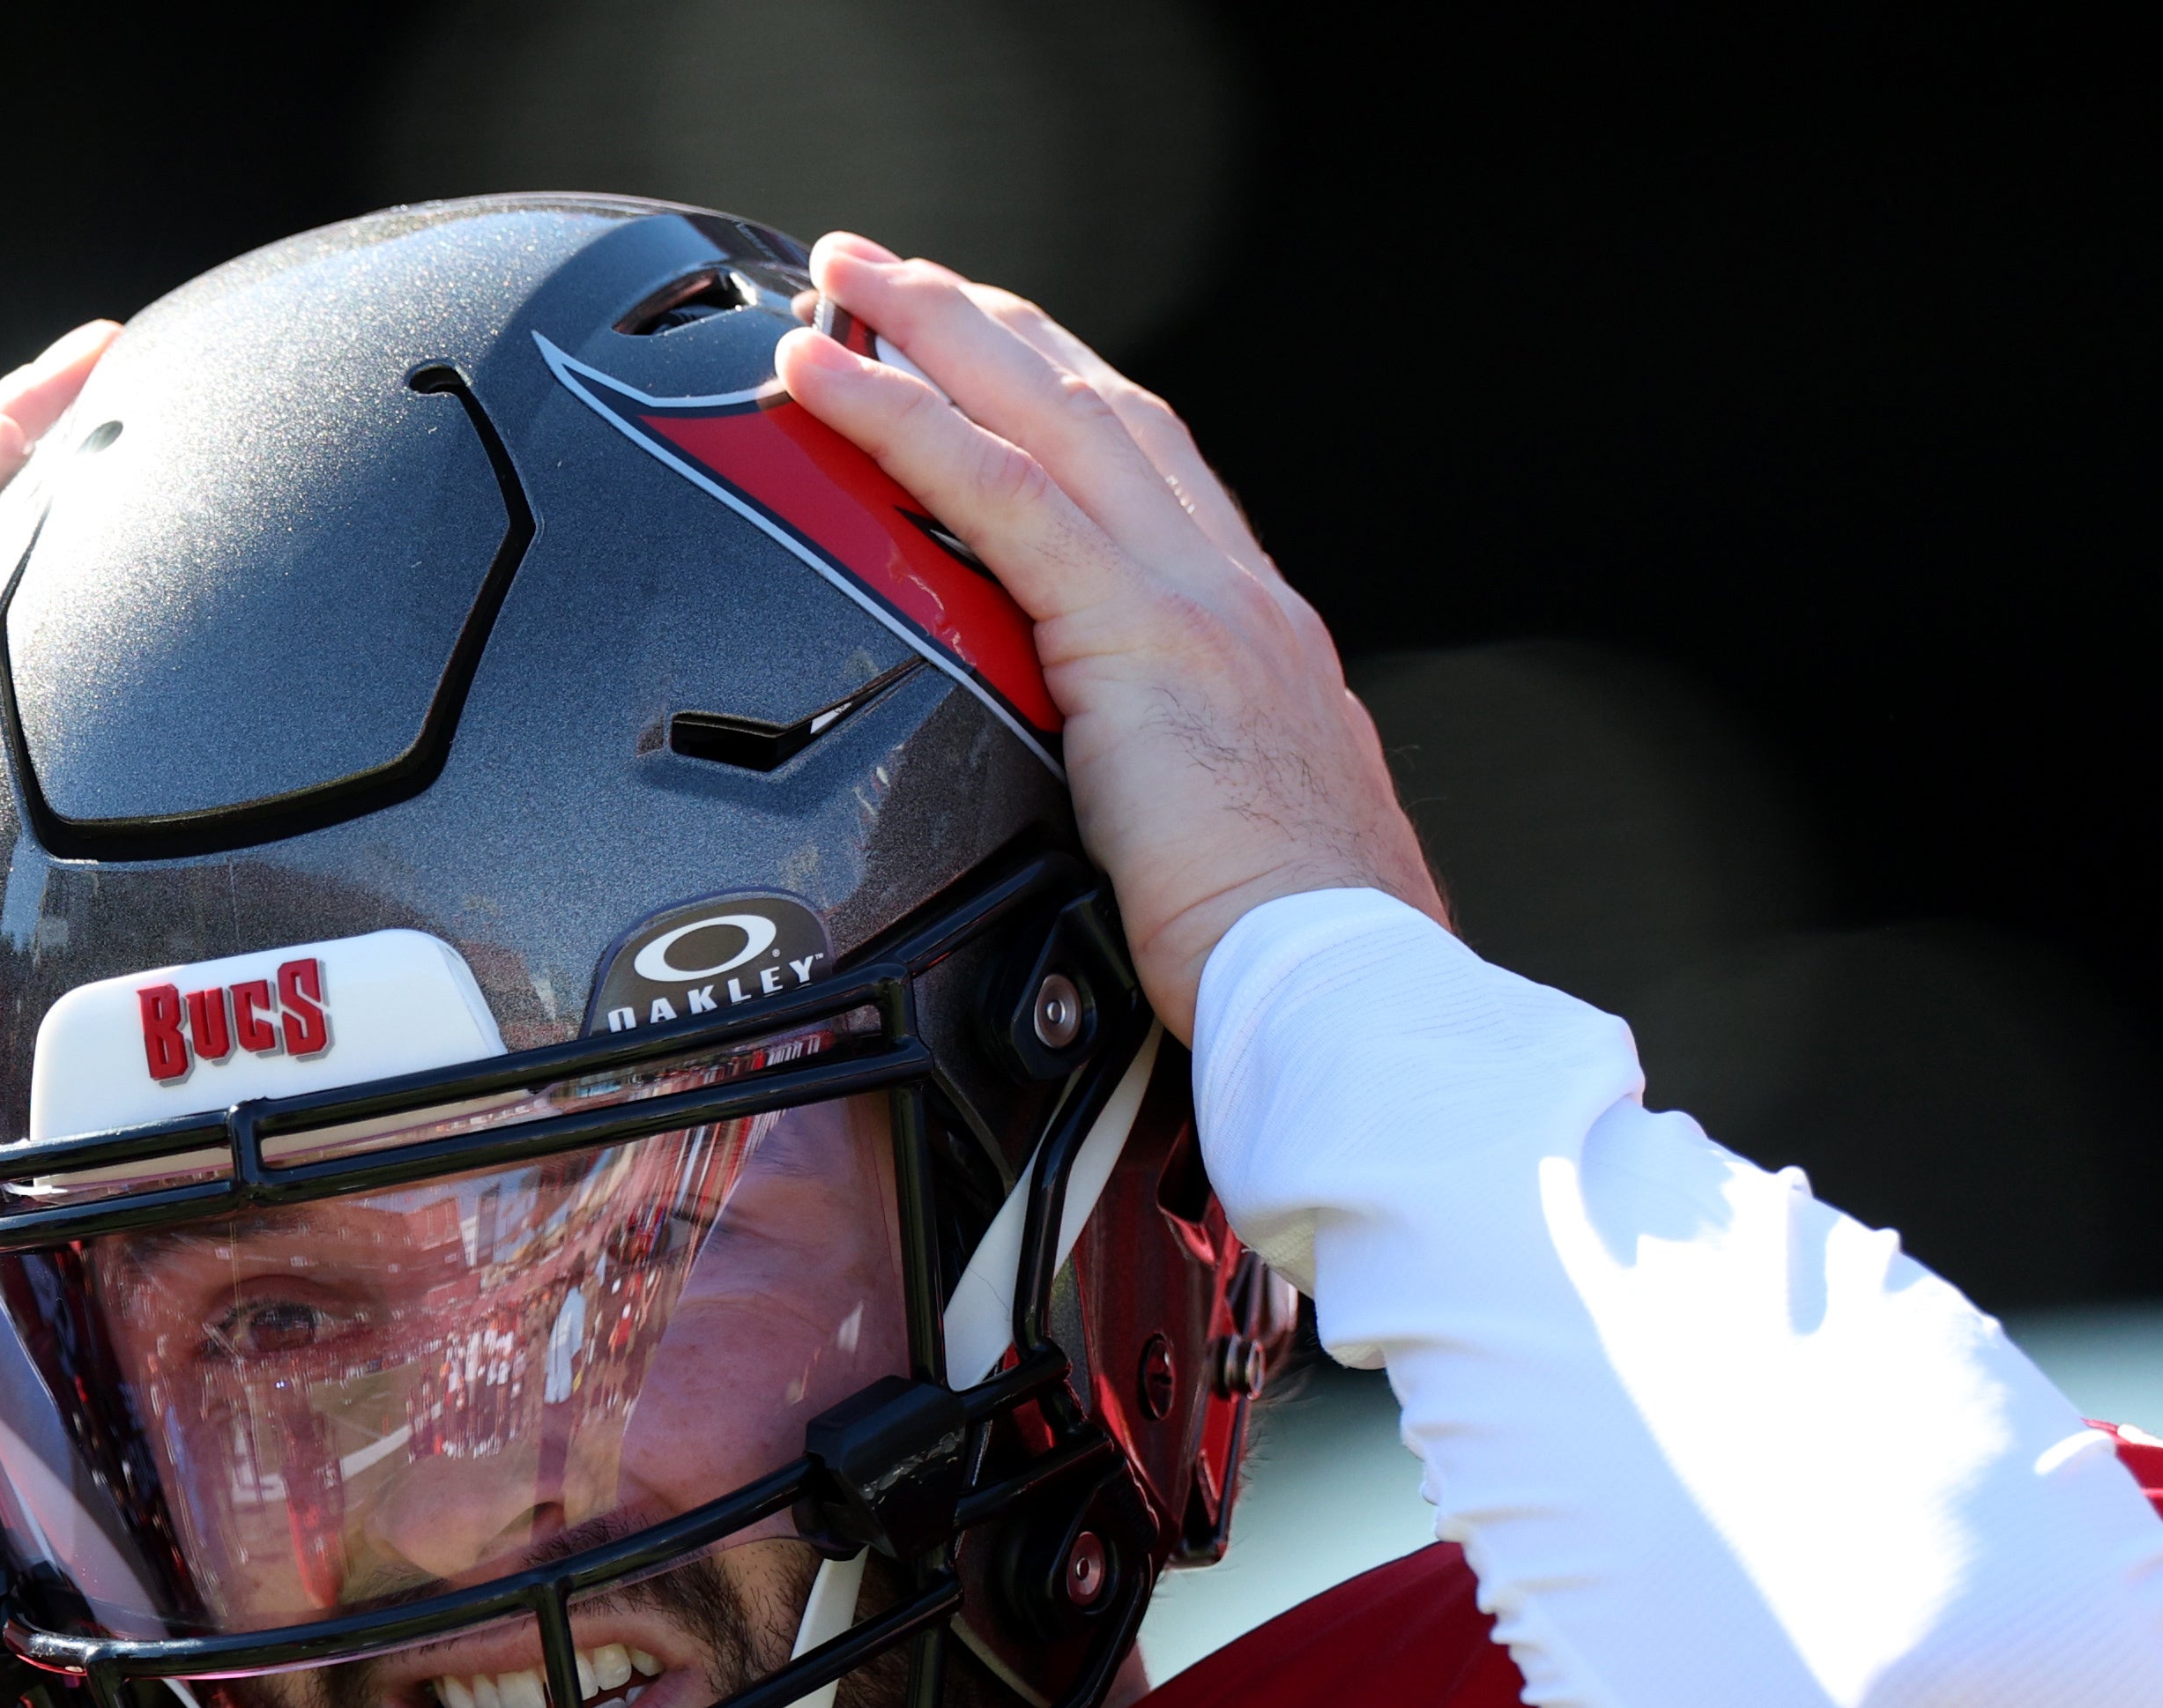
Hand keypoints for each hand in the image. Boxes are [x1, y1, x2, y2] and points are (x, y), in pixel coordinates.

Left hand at [781, 237, 1438, 1028]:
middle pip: (1093, 409)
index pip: (1149, 472)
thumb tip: (1115, 829)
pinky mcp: (1133, 633)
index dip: (1066, 393)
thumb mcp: (1219, 845)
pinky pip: (994, 493)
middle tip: (893, 275)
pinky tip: (827, 381)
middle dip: (989, 330)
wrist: (1335, 977)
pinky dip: (902, 420)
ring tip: (845, 281)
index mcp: (1252, 634)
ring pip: (1042, 415)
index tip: (996, 350)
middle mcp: (1226, 590)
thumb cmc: (1280, 954)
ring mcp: (1187, 598)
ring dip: (933, 334)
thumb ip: (1166, 797)